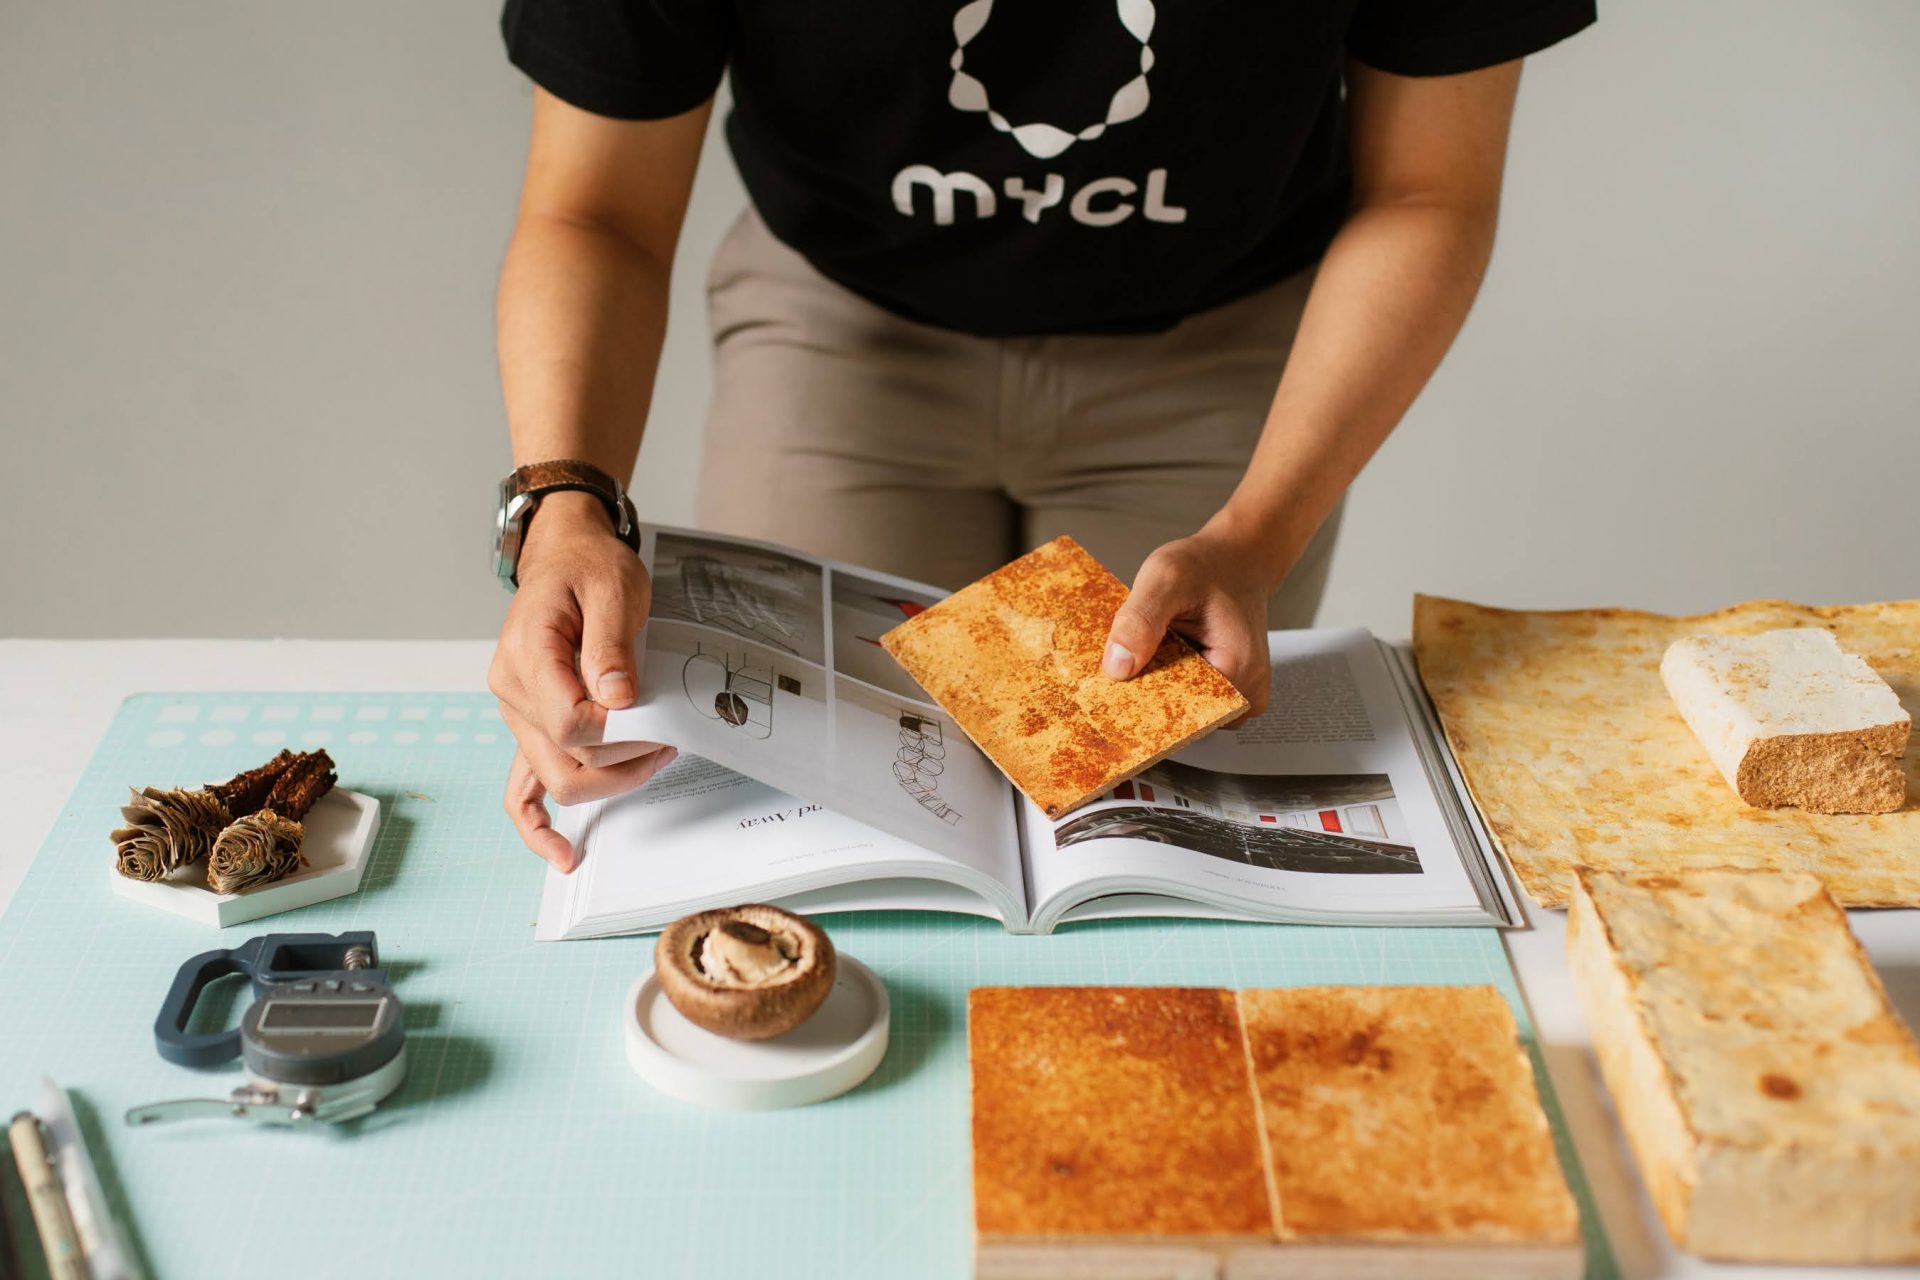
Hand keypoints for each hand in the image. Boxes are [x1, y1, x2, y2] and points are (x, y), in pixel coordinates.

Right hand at [488, 491, 676, 870]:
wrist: (565, 557)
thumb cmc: (588, 568)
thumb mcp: (613, 590)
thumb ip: (611, 645)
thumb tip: (620, 699)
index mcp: (527, 655)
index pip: (569, 722)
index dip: (618, 731)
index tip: (652, 717)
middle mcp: (512, 692)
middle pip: (564, 761)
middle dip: (623, 763)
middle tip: (668, 741)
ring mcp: (517, 714)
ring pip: (554, 779)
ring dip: (608, 782)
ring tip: (654, 761)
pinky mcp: (530, 726)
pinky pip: (520, 789)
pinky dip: (536, 824)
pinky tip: (561, 853)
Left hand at [1101, 526, 1276, 716]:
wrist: (1236, 558)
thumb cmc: (1208, 565)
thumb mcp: (1166, 578)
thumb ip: (1141, 619)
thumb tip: (1118, 667)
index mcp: (1237, 667)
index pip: (1182, 715)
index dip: (1143, 707)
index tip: (1113, 692)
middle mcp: (1246, 689)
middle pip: (1184, 718)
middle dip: (1147, 696)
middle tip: (1124, 663)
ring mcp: (1239, 692)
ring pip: (1185, 711)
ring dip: (1158, 687)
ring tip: (1145, 653)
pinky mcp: (1227, 689)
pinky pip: (1190, 699)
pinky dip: (1167, 680)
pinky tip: (1158, 655)